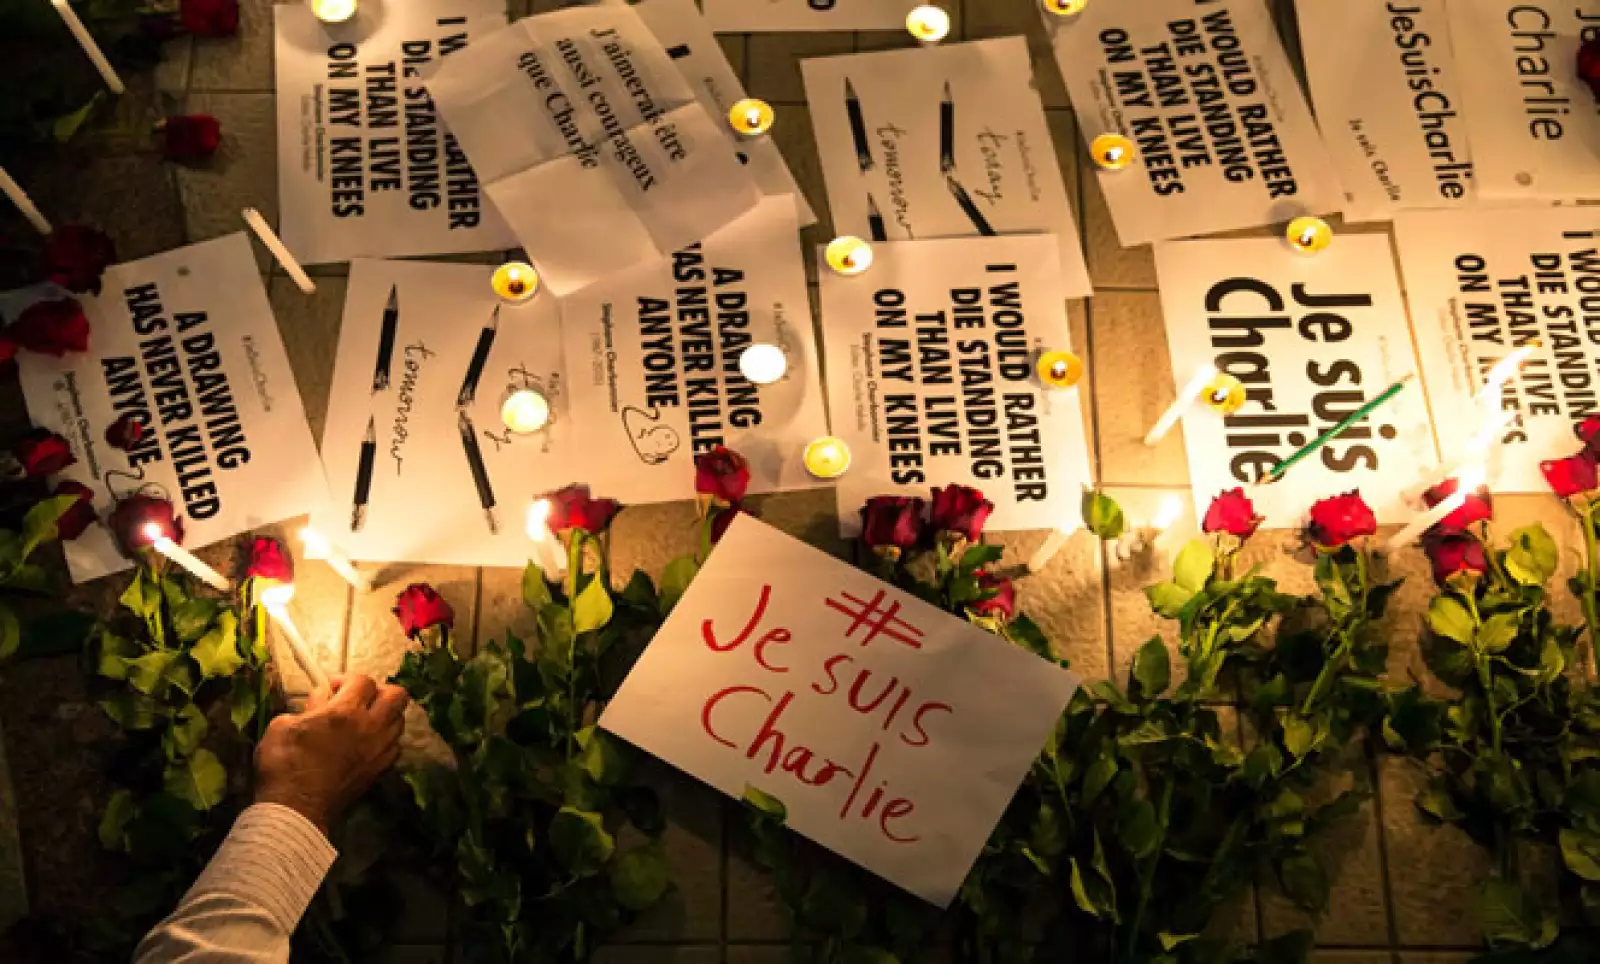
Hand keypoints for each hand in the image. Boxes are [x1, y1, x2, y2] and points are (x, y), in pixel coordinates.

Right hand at [254, 675, 408, 834]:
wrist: (296, 810)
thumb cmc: (284, 765)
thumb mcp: (282, 726)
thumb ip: (306, 709)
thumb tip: (320, 702)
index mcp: (347, 713)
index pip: (364, 681)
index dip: (346, 679)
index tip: (331, 687)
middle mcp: (371, 728)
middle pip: (397, 695)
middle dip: (379, 691)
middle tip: (357, 699)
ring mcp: (379, 751)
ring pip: (399, 721)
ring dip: (384, 716)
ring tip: (361, 722)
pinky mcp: (380, 771)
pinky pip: (394, 746)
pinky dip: (384, 740)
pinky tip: (365, 745)